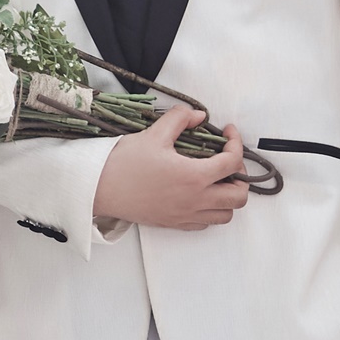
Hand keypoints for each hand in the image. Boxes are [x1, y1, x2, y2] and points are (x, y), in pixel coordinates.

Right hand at [94, 106, 250, 229]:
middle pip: (239, 196)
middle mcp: (195, 200)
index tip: (227, 133)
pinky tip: (199, 194)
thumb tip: (199, 116)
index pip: (233, 162)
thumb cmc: (124, 163)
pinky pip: (206, 223)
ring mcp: (186, 215)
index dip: (236, 143)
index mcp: (194, 176)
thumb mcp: (154, 133)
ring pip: (226, 214)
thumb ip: (180, 119)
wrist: (99, 189)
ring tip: (217, 180)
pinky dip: (211, 210)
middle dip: (240, 176)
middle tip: (227, 160)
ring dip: (228, 197)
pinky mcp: (174, 223)